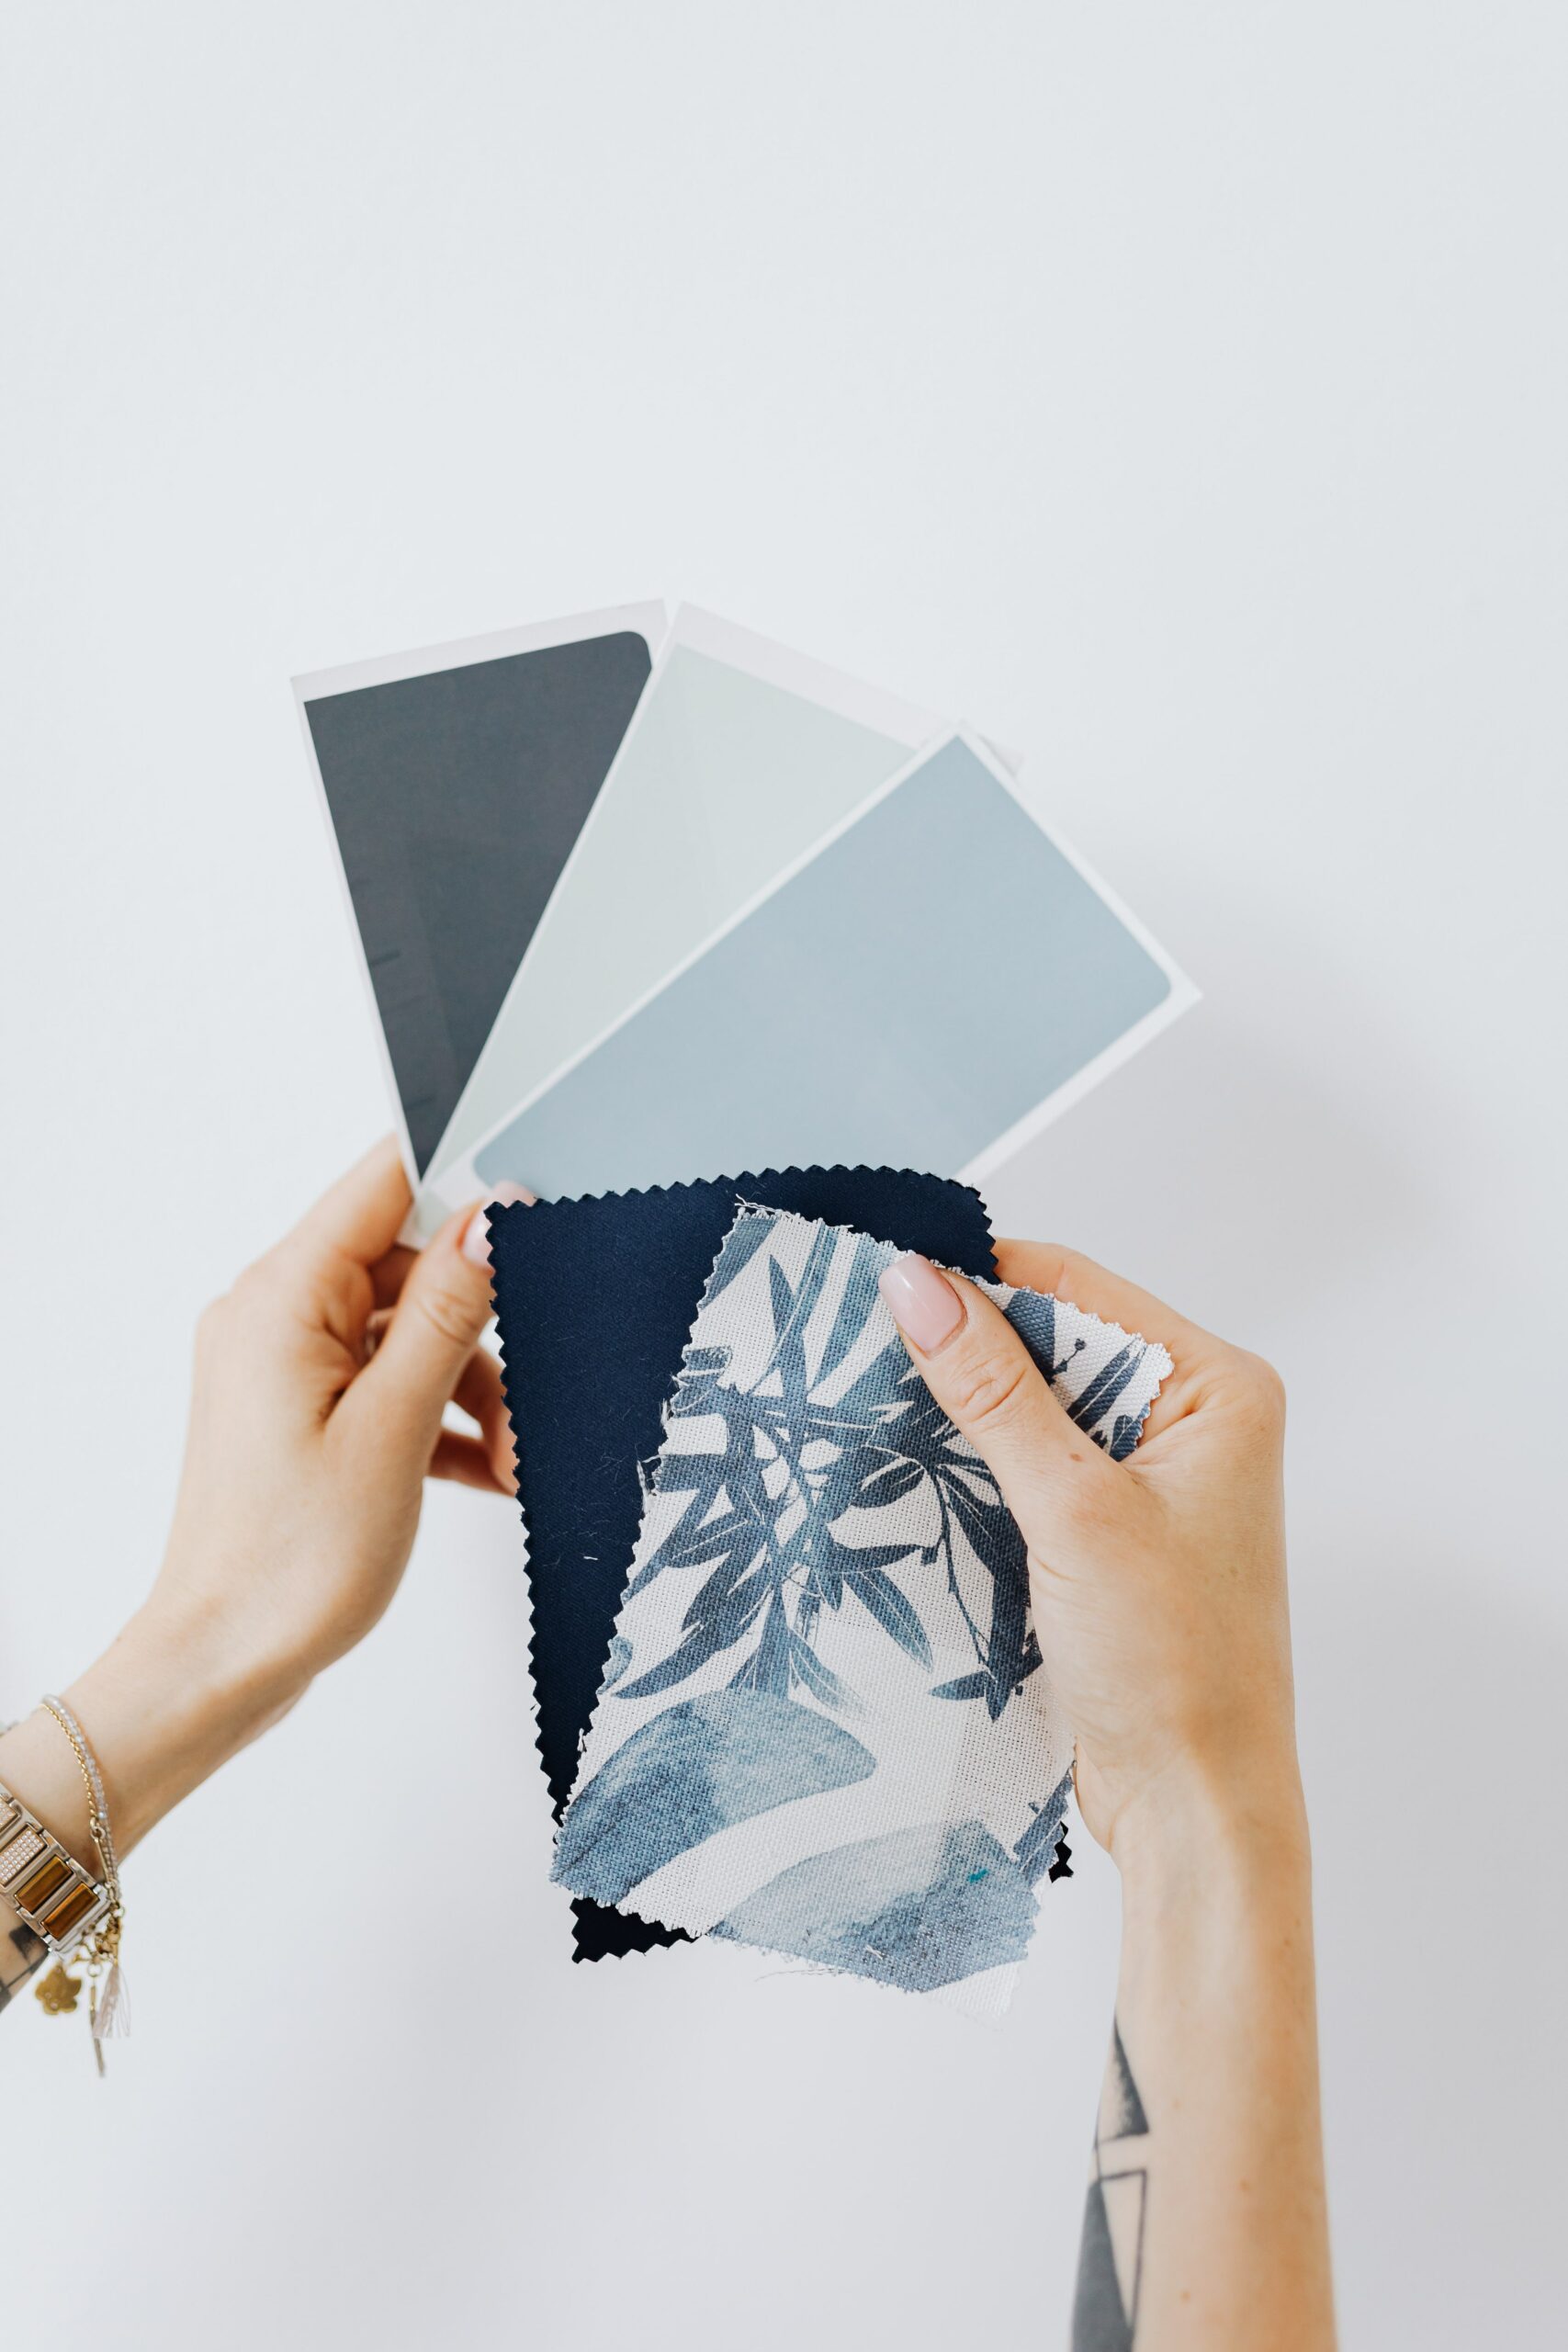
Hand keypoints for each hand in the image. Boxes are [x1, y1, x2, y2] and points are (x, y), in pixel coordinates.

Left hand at [1, 1141, 525, 1856]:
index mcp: (281, 1298)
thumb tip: (495, 1216)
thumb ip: (449, 1312)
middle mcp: (271, 1314)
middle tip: (536, 1393)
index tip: (536, 1218)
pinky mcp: (298, 1409)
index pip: (383, 1182)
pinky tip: (486, 1469)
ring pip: (407, 1329)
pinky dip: (439, 1416)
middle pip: (407, 1262)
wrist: (223, 1666)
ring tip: (514, 1459)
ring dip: (473, 1384)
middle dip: (484, 1322)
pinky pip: (385, 1379)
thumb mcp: (394, 1427)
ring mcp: (283, 1363)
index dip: (466, 1184)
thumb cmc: (291, 1562)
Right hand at [877, 1242, 1300, 1869]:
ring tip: (872, 1410)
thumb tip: (918, 1283)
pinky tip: (912, 1477)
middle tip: (860, 1349)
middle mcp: (1191, 1422)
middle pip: (1052, 1344)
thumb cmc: (1175, 1665)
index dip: (979, 1279)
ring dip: (959, 1418)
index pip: (1078, 1288)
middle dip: (963, 1352)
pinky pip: (1026, 1472)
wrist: (1196, 1809)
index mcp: (1218, 1389)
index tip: (882, 1282)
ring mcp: (1149, 1482)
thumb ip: (992, 1391)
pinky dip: (971, 1473)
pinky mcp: (1106, 1537)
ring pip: (1029, 1411)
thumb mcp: (1074, 1509)